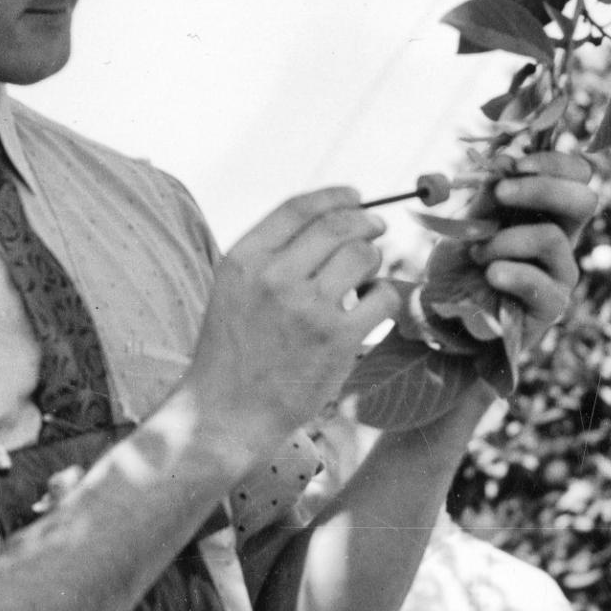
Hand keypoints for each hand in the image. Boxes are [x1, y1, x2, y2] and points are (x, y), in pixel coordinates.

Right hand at [182, 187, 402, 453]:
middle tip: (377, 228)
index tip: (356, 197)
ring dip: (374, 259)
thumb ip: (270, 254)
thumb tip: (330, 220)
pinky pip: (382, 296)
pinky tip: (371, 305)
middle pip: (339, 226)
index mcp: (244, 260)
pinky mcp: (337, 339)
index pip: (299, 208)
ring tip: (366, 274)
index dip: (335, 197)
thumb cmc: (232, 351)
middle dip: (367, 222)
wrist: (226, 413)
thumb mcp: (232, 289)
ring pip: (364, 256)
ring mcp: (308, 308)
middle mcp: (274, 277)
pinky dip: (384, 295)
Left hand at [419, 151, 597, 346]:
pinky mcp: (552, 306)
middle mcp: (562, 238)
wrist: (443, 314)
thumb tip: (506, 160)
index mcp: (546, 211)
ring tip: (478, 253)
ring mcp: (560, 272)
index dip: (555, 163)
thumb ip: (486, 195)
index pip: (577, 176)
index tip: (515, 164)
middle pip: (585, 201)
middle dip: (542, 188)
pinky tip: (489, 275)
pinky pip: (539, 282)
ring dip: (506, 239)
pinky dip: (508, 273)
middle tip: (502, 193)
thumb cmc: (458, 263)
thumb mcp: (465, 221)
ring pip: (552, 238)